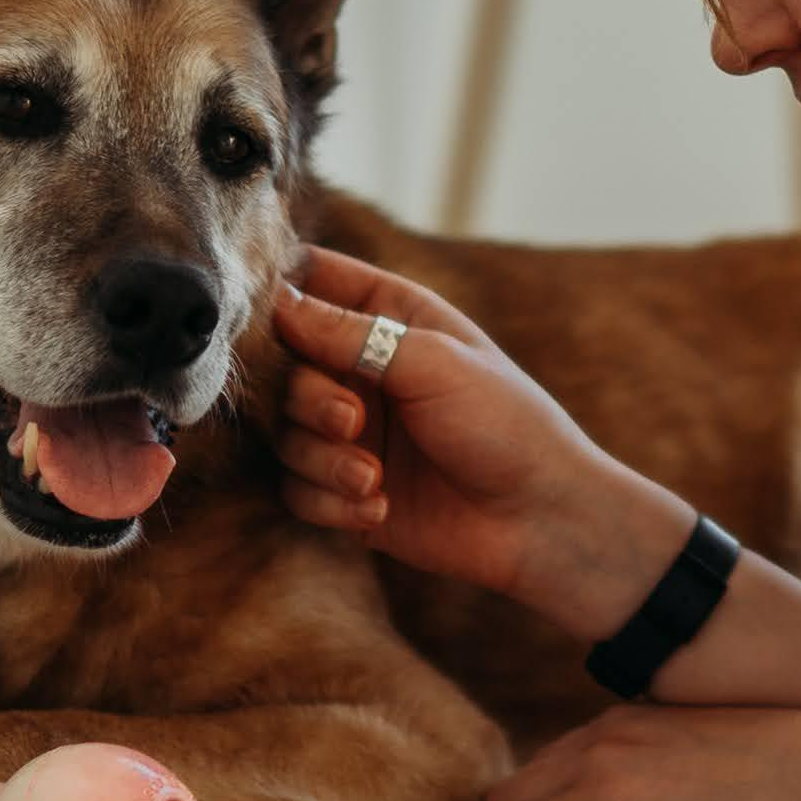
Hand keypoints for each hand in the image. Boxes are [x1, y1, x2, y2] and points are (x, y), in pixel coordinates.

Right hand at [269, 247, 685, 636]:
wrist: (540, 518)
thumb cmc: (504, 422)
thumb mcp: (431, 362)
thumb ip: (347, 333)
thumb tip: (275, 303)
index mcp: (389, 317)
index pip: (311, 281)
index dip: (277, 294)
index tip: (259, 320)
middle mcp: (362, 370)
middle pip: (284, 367)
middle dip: (307, 396)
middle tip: (351, 420)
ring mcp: (351, 432)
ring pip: (285, 434)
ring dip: (319, 457)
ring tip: (370, 477)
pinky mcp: (346, 490)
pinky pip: (298, 490)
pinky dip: (329, 501)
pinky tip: (378, 509)